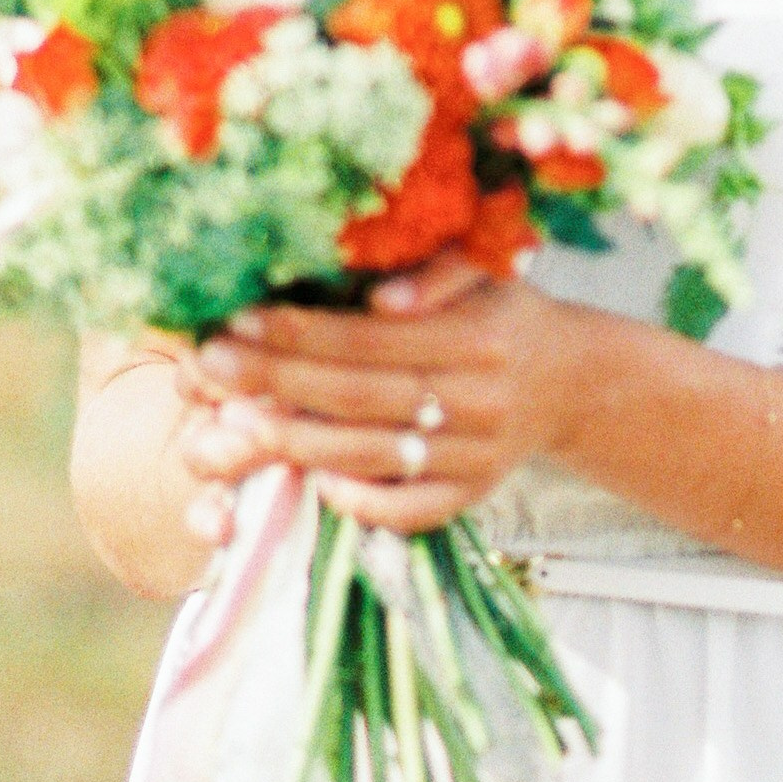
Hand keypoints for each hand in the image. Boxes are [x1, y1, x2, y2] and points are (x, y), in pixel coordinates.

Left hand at [172, 254, 566, 536]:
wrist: (573, 381)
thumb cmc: (502, 313)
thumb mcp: (485, 271)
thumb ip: (436, 272)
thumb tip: (381, 300)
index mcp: (479, 336)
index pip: (370, 338)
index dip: (301, 332)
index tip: (236, 321)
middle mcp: (480, 399)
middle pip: (360, 397)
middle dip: (276, 382)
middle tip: (209, 368)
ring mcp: (477, 456)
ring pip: (375, 456)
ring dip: (297, 444)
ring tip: (233, 425)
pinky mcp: (474, 496)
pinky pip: (412, 510)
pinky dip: (361, 502)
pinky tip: (312, 482)